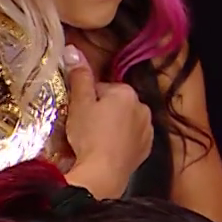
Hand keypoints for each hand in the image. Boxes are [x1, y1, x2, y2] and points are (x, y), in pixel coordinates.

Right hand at [61, 46, 151, 197]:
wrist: (104, 172)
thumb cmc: (90, 135)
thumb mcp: (79, 103)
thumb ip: (79, 76)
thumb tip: (73, 49)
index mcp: (127, 92)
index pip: (102, 87)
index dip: (86, 98)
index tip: (78, 111)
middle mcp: (143, 107)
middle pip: (115, 103)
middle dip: (100, 111)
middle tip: (84, 126)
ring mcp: (148, 129)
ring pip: (124, 120)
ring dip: (111, 125)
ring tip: (94, 139)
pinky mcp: (146, 148)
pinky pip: (130, 138)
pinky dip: (120, 140)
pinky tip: (106, 149)